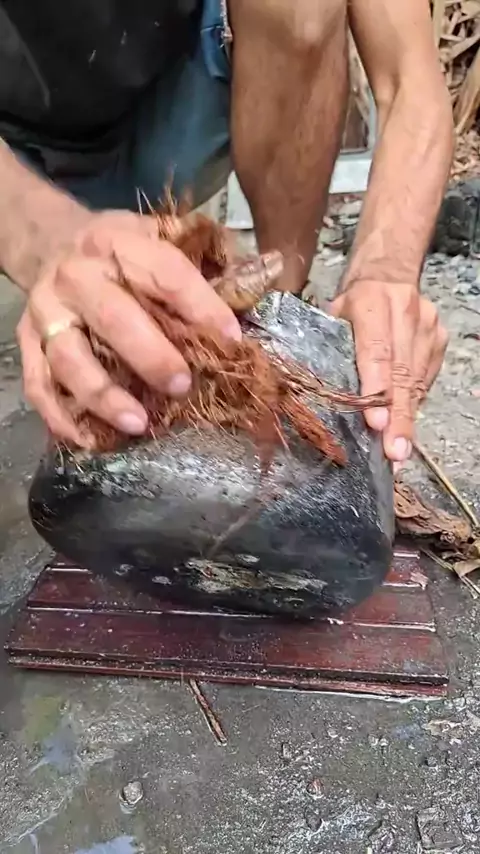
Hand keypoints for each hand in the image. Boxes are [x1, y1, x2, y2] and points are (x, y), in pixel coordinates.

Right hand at [17, 210, 240, 446]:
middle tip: (183, 386)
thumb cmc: (125, 254)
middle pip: (112, 317)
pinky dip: (61, 417)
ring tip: (139, 423)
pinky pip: (38, 386)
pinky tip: (90, 440)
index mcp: (119, 241)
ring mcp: (47, 312)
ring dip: (104, 395)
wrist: (54, 243)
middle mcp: (77, 274)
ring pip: (69, 357)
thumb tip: (275, 269)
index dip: (201, 306)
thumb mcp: (165, 237)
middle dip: (150, 355)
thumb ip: (213, 258)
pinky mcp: (27, 344)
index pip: (164, 273)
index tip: (231, 341)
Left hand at [330, 280, 447, 461]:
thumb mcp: (331, 315)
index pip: (376, 351)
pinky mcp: (439, 338)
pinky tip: (404, 428)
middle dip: (398, 418)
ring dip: (407, 420)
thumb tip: (313, 397)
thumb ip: (327, 348)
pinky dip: (414, 405)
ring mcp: (427, 325)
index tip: (377, 424)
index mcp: (370, 301)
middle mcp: (404, 311)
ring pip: (417, 381)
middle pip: (401, 373)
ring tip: (398, 453)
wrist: (389, 271)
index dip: (377, 389)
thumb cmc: (351, 302)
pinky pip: (426, 380)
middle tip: (393, 454)